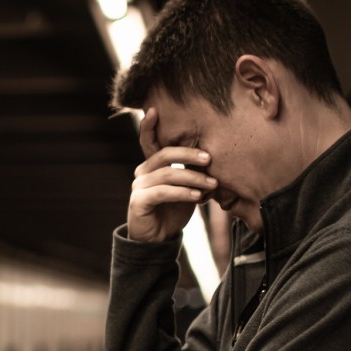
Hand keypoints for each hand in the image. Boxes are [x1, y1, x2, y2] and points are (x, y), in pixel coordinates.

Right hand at [127, 108, 215, 241]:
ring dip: (193, 178)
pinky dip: (182, 192)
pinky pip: (163, 192)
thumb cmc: (172, 212)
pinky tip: (197, 196)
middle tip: (210, 157)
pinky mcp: (139, 202)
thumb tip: (210, 160)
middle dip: (189, 153)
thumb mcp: (186, 189)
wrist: (157, 241)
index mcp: (151, 166)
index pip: (148, 142)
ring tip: (211, 184)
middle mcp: (142, 173)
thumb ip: (192, 174)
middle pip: (164, 154)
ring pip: (168, 174)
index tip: (154, 109)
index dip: (148, 126)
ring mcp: (138, 187)